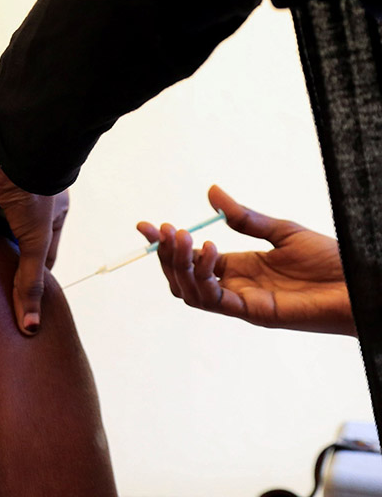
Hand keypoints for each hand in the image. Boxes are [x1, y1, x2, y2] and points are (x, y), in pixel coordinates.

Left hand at [0, 124, 69, 334]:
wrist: (8, 145)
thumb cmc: (34, 189)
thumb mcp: (35, 240)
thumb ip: (29, 281)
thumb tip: (30, 327)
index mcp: (50, 216)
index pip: (41, 256)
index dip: (30, 278)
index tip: (18, 304)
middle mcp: (25, 208)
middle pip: (12, 244)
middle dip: (1, 263)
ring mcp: (1, 198)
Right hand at [137, 185, 353, 335]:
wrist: (361, 284)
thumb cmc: (331, 261)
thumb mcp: (281, 230)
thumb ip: (244, 217)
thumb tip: (212, 192)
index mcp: (238, 268)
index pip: (189, 258)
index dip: (164, 245)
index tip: (144, 226)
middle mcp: (235, 286)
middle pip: (181, 279)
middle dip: (166, 255)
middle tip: (166, 229)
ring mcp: (242, 302)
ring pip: (190, 292)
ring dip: (180, 265)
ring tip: (183, 237)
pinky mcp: (255, 312)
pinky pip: (216, 300)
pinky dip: (204, 277)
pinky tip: (209, 251)